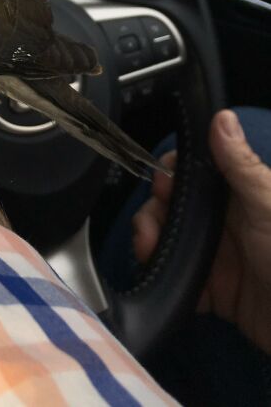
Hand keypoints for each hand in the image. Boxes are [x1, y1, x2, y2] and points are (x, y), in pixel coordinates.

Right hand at [132, 109, 270, 353]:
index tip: (162, 186)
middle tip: (149, 231)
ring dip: (151, 246)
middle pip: (171, 207)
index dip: (170, 175)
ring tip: (149, 255)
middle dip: (152, 214)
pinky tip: (173, 285)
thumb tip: (221, 116)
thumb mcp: (269, 205)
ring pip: (168, 241)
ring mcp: (217, 257)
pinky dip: (168, 282)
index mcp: (239, 195)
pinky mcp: (213, 293)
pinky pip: (178, 281)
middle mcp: (224, 222)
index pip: (193, 172)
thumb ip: (241, 165)